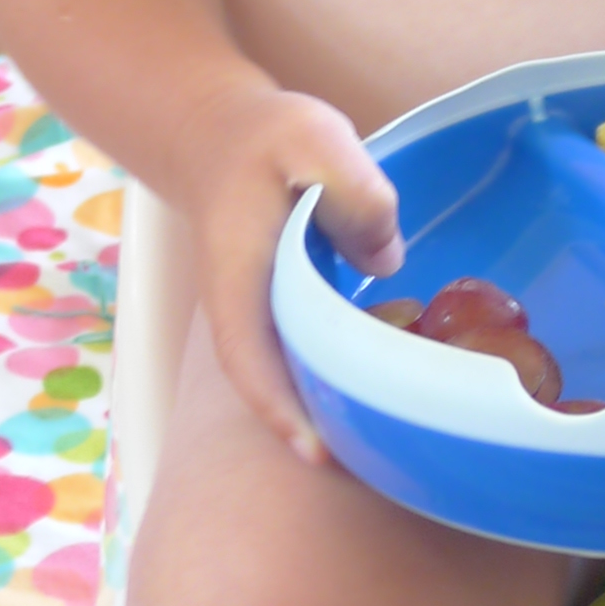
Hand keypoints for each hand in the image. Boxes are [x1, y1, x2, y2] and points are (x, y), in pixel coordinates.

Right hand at [170, 79, 402, 460]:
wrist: (219, 134)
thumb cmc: (267, 137)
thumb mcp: (315, 139)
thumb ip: (354, 192)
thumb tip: (385, 263)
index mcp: (241, 276)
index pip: (251, 356)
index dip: (281, 408)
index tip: (316, 452)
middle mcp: (240, 307)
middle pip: (267, 386)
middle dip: (310, 433)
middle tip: (370, 471)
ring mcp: (255, 312)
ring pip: (282, 377)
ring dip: (321, 415)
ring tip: (380, 451)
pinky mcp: (277, 308)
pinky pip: (298, 356)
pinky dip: (328, 384)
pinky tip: (377, 397)